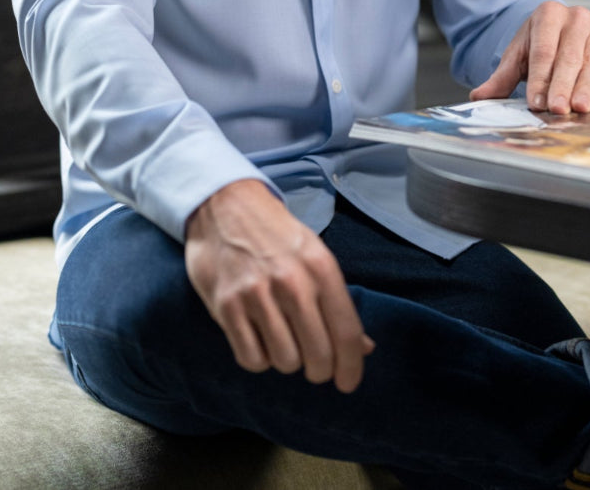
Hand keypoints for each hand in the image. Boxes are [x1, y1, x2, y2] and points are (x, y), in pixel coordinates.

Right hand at [184, 179, 374, 392]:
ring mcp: (257, 294)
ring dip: (286, 360)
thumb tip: (364, 347)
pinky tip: (258, 339)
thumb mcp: (314, 255)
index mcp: (320, 267)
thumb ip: (337, 301)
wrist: (225, 206)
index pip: (346, 331)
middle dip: (319, 370)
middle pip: (317, 355)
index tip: (348, 383)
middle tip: (313, 364)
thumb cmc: (276, 234)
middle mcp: (292, 281)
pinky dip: (258, 358)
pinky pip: (252, 358)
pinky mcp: (227, 305)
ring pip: (285, 361)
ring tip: (282, 339)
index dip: (351, 366)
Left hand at [469, 0, 589, 114]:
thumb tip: (478, 96)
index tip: (536, 101)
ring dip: (586, 86)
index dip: (539, 78)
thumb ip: (500, 78)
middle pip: (567, 57)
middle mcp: (575, 17)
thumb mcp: (517, 57)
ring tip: (580, 106)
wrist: (562, 29)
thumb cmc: (540, 46)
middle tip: (557, 108)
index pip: (542, 51)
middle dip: (561, 85)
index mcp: (547, 15)